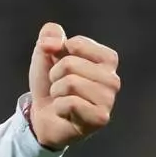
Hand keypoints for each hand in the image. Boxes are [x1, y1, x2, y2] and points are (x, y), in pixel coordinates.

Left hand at [26, 21, 120, 149]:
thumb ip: (49, 38)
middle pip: (70, 63)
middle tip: (59, 87)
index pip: (77, 43)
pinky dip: (59, 107)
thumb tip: (53, 41)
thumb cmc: (50, 83)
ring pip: (70, 83)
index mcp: (106, 60)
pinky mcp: (101, 118)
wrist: (42, 115)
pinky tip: (66, 113)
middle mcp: (113, 79)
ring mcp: (109, 100)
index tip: (60, 66)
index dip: (58, 53)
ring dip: (57, 91)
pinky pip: (71, 103)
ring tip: (62, 99)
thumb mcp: (44, 55)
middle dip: (55, 75)